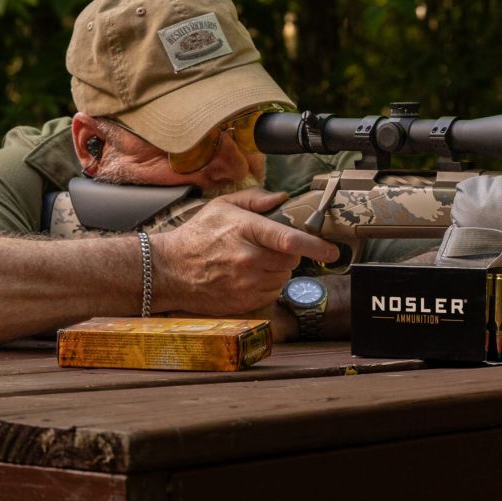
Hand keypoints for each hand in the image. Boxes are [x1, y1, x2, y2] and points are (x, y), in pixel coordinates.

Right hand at [148, 188, 339, 315]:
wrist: (169, 270)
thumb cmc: (197, 235)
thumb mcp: (222, 206)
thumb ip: (255, 199)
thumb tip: (282, 199)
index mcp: (246, 231)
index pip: (290, 239)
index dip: (316, 245)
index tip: (331, 249)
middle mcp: (248, 259)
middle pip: (291, 258)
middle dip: (288, 251)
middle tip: (267, 246)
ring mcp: (246, 283)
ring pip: (283, 276)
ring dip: (278, 268)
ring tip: (254, 260)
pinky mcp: (244, 301)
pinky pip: (272, 291)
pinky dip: (267, 283)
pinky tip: (248, 275)